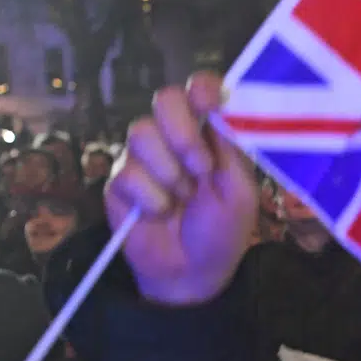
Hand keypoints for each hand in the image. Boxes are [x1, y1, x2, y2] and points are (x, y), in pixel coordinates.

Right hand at [107, 72, 257, 305]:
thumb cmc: (222, 231)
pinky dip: (151, 198)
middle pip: (164, 100)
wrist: (193, 273)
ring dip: (169, 171)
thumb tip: (221, 107)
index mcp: (208, 134)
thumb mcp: (240, 191)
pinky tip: (161, 213)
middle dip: (183, 133)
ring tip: (183, 199)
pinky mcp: (120, 181)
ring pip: (141, 133)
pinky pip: (127, 172)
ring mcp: (144, 157)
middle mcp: (174, 138)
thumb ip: (232, 149)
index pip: (199, 91)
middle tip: (201, 168)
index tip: (207, 100)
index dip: (201, 87)